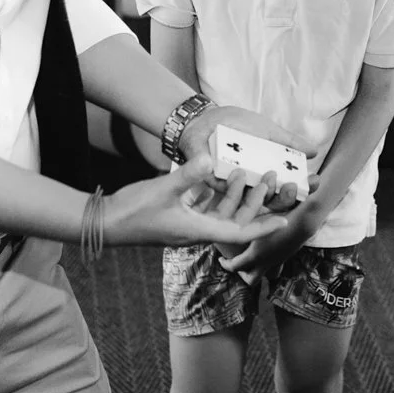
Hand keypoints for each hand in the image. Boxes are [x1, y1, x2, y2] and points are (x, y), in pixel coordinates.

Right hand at [103, 153, 287, 247]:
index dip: (263, 227)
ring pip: (222, 211)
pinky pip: (207, 206)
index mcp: (198, 230)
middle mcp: (198, 229)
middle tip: (272, 182)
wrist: (108, 222)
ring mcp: (189, 223)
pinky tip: (224, 175)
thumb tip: (210, 159)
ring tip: (249, 172)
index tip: (285, 220)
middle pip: (236, 220)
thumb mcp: (163, 189)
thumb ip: (188, 174)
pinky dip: (218, 193)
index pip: (239, 233)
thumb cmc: (134, 210)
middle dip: (256, 203)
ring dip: (237, 195)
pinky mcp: (180, 215)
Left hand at [182, 105, 317, 212]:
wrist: (204, 117)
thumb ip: (288, 142)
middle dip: (287, 197)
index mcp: (265, 175)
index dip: (303, 189)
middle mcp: (251, 186)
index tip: (314, 181)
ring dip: (264, 194)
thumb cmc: (235, 125)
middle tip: (294, 186)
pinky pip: (226, 191)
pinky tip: (241, 174)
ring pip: (252, 203)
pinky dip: (235, 185)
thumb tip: (315, 151)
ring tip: (272, 178)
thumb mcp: (266, 130)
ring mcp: (233, 188)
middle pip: (273, 202)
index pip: (287, 189)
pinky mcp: (213, 183)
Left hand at [219, 198, 319, 282]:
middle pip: (250, 279)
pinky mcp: (285, 258)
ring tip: (252, 264)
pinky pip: (275, 267)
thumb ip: (240, 218)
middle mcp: (265, 263)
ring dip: (257, 272)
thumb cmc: (279, 216)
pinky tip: (267, 252)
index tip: (221, 258)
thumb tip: (243, 203)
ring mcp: (277, 262)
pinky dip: (269, 263)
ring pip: (265, 276)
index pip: (235, 266)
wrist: (303, 222)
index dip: (225, 264)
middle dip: (242, 275)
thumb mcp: (257, 218)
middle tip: (237, 265)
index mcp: (255, 255)